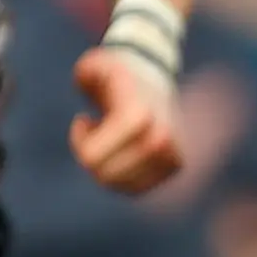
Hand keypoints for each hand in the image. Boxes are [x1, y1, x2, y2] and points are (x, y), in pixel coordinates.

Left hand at [70, 45, 184, 194]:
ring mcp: (172, 153)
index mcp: (138, 115)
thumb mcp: (92, 68)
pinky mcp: (176, 165)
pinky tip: (123, 151)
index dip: (79, 140)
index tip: (83, 118)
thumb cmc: (114, 73)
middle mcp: (161, 137)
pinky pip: (136, 189)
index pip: (90, 158)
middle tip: (95, 128)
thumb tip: (90, 90)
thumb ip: (84, 75)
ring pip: (120, 186)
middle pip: (104, 176)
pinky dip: (124, 175)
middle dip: (92, 155)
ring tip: (111, 137)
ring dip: (108, 165)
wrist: (152, 75)